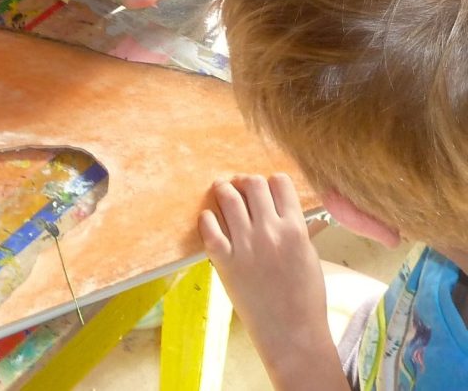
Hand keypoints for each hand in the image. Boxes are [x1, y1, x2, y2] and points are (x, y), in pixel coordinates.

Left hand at [199, 174, 347, 389]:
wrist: (292, 334)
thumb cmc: (305, 298)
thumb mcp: (309, 255)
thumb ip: (296, 228)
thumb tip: (284, 208)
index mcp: (295, 228)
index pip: (279, 182)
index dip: (271, 182)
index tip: (265, 188)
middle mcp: (269, 232)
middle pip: (252, 184)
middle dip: (245, 182)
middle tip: (240, 188)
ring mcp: (245, 246)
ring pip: (229, 198)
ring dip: (224, 190)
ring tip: (221, 191)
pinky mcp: (225, 261)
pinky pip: (209, 227)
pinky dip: (207, 218)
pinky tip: (209, 219)